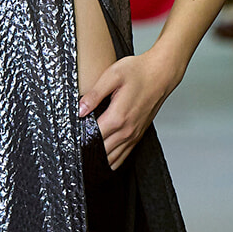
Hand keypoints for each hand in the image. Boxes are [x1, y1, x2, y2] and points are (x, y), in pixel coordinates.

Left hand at [78, 47, 182, 169]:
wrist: (162, 73)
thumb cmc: (139, 71)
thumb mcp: (112, 76)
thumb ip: (94, 94)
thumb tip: (80, 110)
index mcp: (118, 117)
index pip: (93, 137)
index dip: (79, 138)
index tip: (70, 136)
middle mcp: (127, 130)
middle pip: (101, 152)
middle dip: (86, 150)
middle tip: (74, 146)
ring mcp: (134, 135)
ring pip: (112, 159)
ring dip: (98, 158)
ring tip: (85, 153)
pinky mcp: (138, 135)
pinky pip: (123, 156)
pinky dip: (112, 159)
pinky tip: (102, 155)